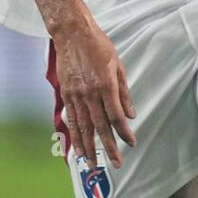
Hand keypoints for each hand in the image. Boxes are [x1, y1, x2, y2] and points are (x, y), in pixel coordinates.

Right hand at [52, 18, 136, 168]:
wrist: (72, 33)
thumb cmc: (98, 46)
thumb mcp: (118, 65)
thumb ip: (124, 92)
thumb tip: (131, 114)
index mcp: (106, 85)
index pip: (116, 116)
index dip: (124, 132)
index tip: (131, 142)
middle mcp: (90, 93)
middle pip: (100, 126)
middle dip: (108, 147)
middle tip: (115, 163)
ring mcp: (76, 95)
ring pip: (83, 127)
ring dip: (89, 147)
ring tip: (93, 163)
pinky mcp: (66, 94)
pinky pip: (71, 119)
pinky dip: (74, 136)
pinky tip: (77, 148)